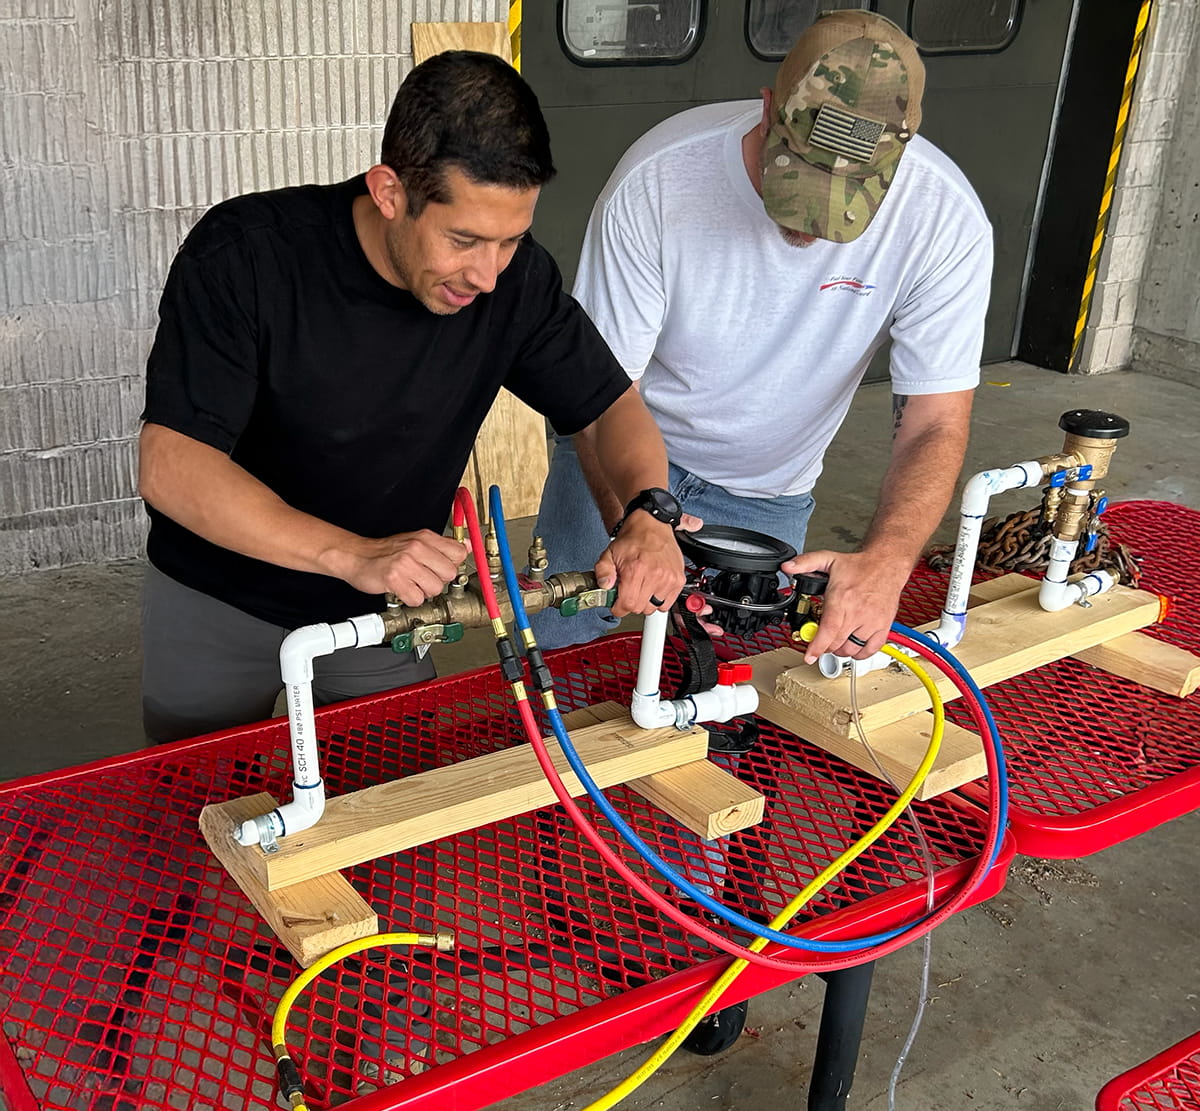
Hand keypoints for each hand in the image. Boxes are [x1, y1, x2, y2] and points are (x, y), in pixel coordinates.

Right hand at [339, 530, 467, 605]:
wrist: (356, 556)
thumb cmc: (386, 552)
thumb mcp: (416, 540)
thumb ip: (442, 545)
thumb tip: (467, 545)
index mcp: (425, 538)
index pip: (459, 553)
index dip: (453, 565)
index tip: (442, 569)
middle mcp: (417, 548)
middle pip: (449, 573)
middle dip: (438, 580)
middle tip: (423, 578)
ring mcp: (406, 563)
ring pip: (435, 588)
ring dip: (424, 591)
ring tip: (412, 584)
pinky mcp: (395, 578)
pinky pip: (417, 599)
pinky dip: (410, 599)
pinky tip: (403, 590)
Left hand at [594, 511, 685, 616]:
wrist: (652, 525)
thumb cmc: (632, 539)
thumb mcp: (609, 553)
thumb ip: (602, 571)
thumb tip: (605, 586)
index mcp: (635, 569)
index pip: (627, 604)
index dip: (619, 608)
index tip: (617, 604)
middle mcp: (654, 574)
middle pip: (640, 608)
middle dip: (631, 603)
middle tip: (628, 591)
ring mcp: (668, 578)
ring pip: (654, 607)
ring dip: (646, 602)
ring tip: (642, 587)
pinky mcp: (678, 580)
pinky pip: (667, 603)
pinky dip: (659, 600)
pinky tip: (653, 587)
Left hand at [782, 548, 909, 663]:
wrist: (886, 565)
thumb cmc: (859, 566)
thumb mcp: (828, 559)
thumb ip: (805, 563)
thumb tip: (787, 567)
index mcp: (842, 598)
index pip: (828, 630)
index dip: (817, 646)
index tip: (809, 656)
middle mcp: (858, 612)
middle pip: (837, 642)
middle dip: (823, 646)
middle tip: (819, 640)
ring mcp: (872, 621)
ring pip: (851, 649)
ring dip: (839, 650)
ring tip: (834, 641)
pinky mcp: (883, 626)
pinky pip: (870, 650)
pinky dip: (859, 654)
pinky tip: (851, 646)